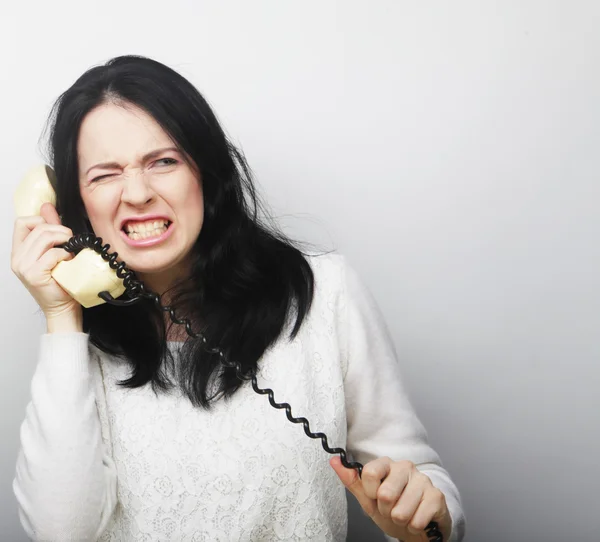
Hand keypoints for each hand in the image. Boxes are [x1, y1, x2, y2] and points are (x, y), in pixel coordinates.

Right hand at [11, 202, 80, 319]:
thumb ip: (50, 230)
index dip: (41, 220)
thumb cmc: (60, 282)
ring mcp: (24, 267)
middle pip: (37, 227)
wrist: (63, 307)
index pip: (22, 222)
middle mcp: (17, 258)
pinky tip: (68, 262)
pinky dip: (65, 254)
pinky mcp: (34, 274)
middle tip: (71, 240)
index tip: (56, 229)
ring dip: (64, 240)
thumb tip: (48, 206)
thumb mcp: (53, 252)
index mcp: (19, 252)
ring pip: (44, 237)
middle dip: (59, 229)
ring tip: (70, 250)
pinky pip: (52, 253)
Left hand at [330, 456, 450, 540]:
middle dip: (386, 510)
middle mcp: (406, 467)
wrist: (418, 528)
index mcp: (387, 464)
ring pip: (401, 510)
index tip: (375, 498)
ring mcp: (423, 480)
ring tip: (405, 515)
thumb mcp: (368, 498)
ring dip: (401, 520)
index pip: (368, 472)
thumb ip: (351, 480)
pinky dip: (414, 526)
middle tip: (392, 509)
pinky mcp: (437, 496)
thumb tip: (334, 460)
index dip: (370, 493)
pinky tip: (418, 520)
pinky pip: (417, 520)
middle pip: (385, 493)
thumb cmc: (392, 510)